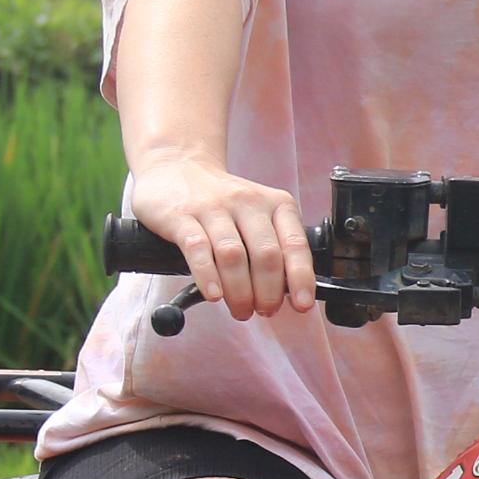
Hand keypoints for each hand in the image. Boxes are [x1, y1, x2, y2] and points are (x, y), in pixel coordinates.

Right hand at [129, 157, 315, 319]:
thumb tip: (289, 293)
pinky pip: (198, 249)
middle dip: (268, 292)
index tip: (302, 305)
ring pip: (234, 256)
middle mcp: (248, 202)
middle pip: (266, 255)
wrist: (175, 166)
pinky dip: (208, 277)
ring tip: (240, 310)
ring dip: (240, 292)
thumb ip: (274, 246)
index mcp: (276, 204)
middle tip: (263, 311)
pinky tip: (213, 295)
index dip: (301, 278)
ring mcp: (213, 208)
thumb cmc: (222, 203)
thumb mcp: (257, 216)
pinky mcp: (182, 216)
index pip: (295, 244)